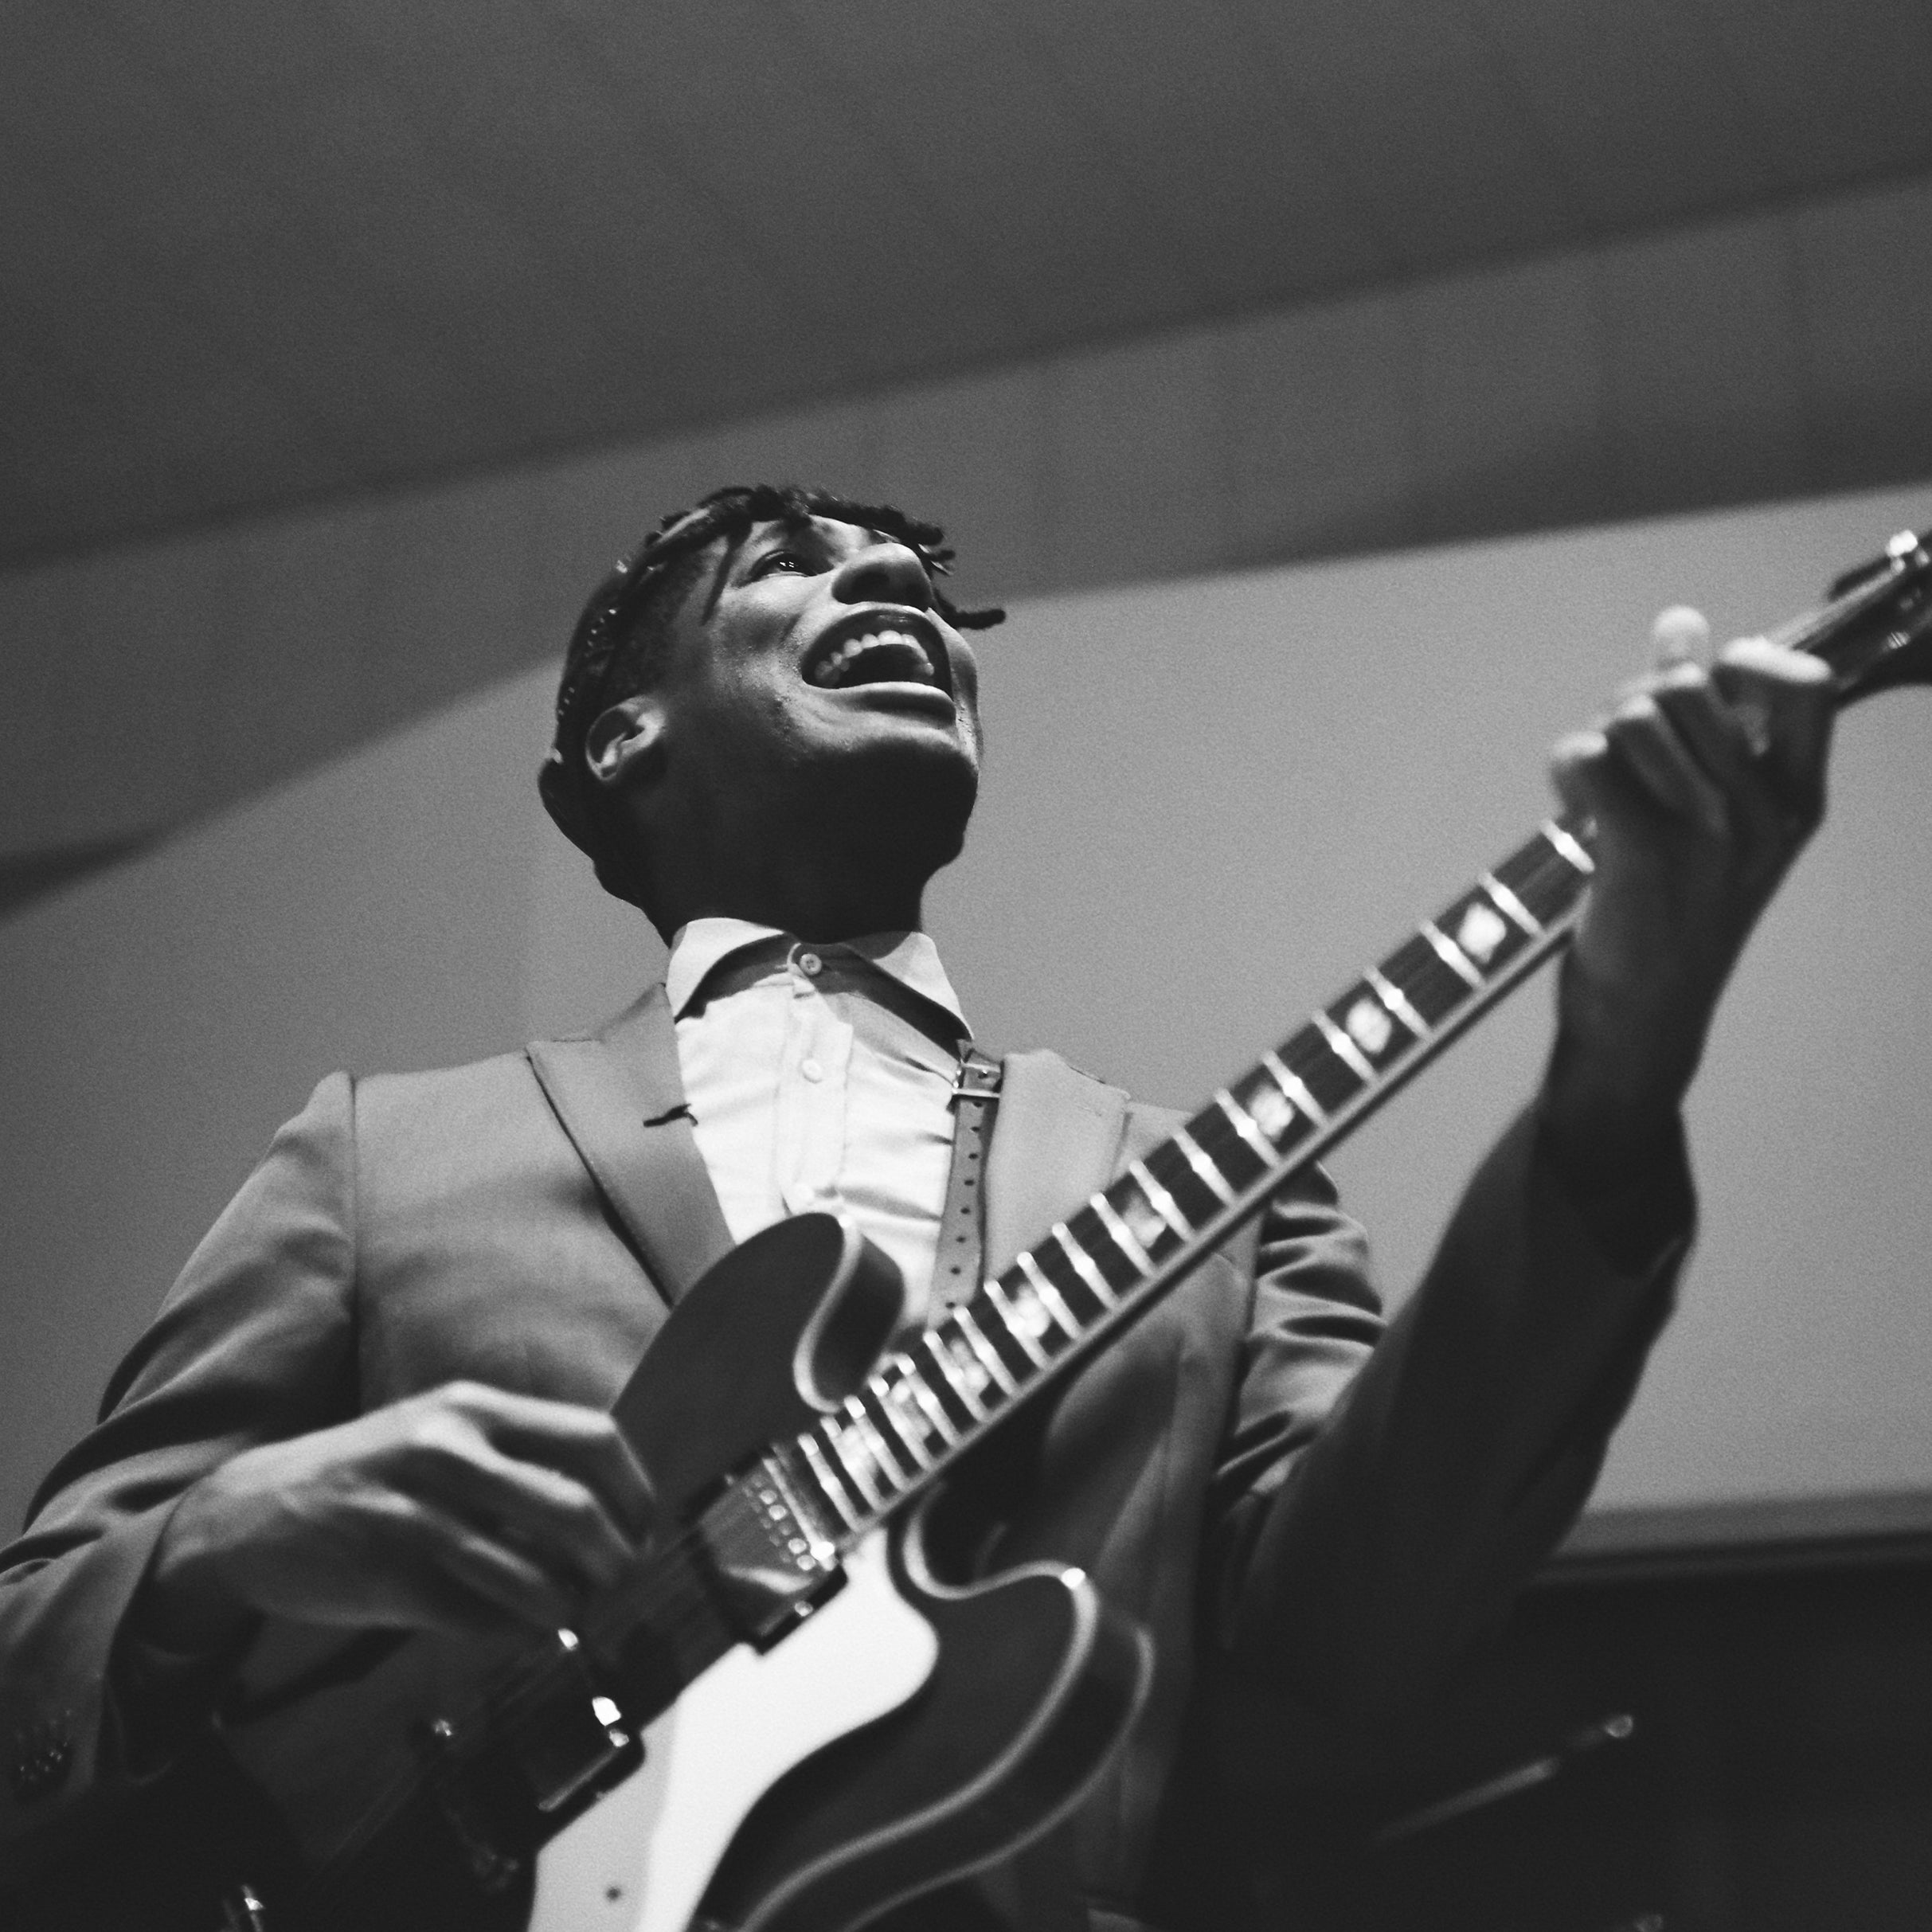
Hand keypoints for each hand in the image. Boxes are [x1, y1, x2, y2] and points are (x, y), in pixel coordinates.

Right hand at [142, 1382, 658, 1653]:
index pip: (592, 1438)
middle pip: (574, 1508)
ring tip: (568, 1608)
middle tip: (620, 1579)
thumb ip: (515, 1456)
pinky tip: (512, 1625)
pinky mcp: (388, 1578)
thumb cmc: (368, 1475)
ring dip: (566, 1603)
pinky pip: (480, 1617)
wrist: (248, 1513)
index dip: (636, 1490)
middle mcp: (448, 1451)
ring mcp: (416, 1516)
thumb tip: (608, 1507)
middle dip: (615, 1556)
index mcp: (472, 1408)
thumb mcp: (439, 1433)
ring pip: (532, 1574)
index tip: (646, 1528)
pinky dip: (511, 1629)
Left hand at [1542, 609, 1834, 1177]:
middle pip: (1687, 686)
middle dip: (1632, 702)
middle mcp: (1762, 814)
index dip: (1742, 663)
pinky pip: (1588, 755)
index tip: (1700, 693)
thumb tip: (1680, 623)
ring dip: (1593, 739)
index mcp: (1796, 801)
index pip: (1804, 683)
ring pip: (1630, 716)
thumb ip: (1706, 722)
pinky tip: (1572, 808)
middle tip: (1616, 756)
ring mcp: (1707, 835)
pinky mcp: (1643, 855)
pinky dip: (1564, 768)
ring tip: (1595, 792)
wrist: (1645, 1019)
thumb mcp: (1714, 821)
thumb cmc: (1673, 914)